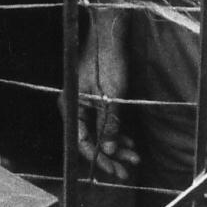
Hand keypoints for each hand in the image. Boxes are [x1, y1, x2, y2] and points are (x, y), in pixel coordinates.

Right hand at [74, 6, 136, 180]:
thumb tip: (109, 151)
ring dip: (116, 145)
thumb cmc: (106, 62)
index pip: (83, 142)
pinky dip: (116, 132)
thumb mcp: (110, 97)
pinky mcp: (96, 99)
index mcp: (72, 107)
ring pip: (100, 133)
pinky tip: (130, 143)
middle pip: (91, 140)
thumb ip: (108, 124)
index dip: (99, 159)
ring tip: (134, 156)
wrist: (109, 35)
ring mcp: (86, 103)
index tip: (115, 171)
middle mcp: (76, 108)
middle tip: (127, 171)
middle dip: (111, 156)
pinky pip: (104, 122)